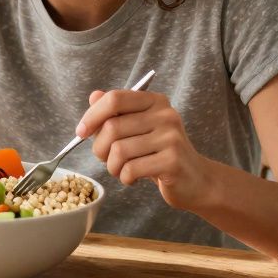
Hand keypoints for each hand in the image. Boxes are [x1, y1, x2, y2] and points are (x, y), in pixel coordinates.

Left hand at [77, 88, 214, 210]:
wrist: (195, 180)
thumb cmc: (160, 154)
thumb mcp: (139, 129)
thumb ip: (117, 112)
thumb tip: (93, 96)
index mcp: (155, 101)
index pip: (114, 99)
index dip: (92, 115)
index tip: (81, 132)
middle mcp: (165, 115)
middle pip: (112, 127)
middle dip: (100, 148)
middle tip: (106, 159)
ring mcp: (171, 137)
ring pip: (119, 151)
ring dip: (112, 166)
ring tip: (122, 170)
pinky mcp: (172, 161)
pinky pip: (131, 169)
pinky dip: (125, 178)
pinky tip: (133, 178)